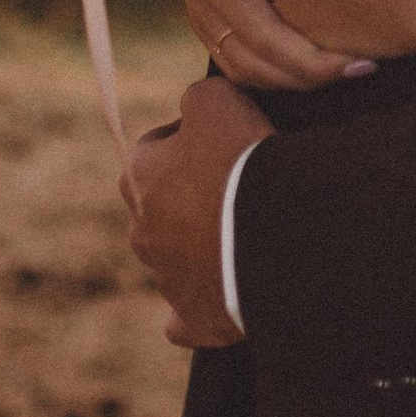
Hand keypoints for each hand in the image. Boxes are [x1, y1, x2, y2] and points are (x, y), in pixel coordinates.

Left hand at [122, 75, 270, 348]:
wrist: (276, 229)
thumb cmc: (241, 157)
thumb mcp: (214, 98)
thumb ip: (192, 98)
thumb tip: (189, 110)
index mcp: (139, 178)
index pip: (151, 150)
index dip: (185, 141)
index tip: (220, 140)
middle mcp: (142, 231)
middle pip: (160, 209)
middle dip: (187, 198)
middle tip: (234, 188)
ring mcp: (166, 279)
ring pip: (174, 260)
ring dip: (198, 247)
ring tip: (244, 233)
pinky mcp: (193, 318)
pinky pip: (184, 318)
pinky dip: (198, 307)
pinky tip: (216, 295)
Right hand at [157, 0, 372, 93]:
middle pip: (255, 25)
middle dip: (309, 52)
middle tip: (363, 59)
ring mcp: (200, 5)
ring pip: (247, 58)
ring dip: (299, 75)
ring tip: (352, 71)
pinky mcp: (203, 25)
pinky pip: (237, 66)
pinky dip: (276, 80)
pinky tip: (319, 77)